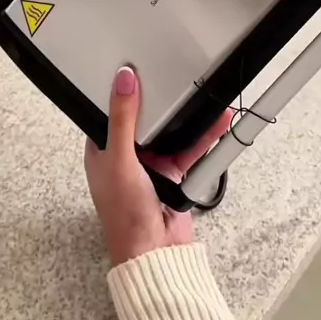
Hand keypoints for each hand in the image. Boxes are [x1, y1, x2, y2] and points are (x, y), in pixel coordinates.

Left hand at [85, 66, 230, 266]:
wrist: (155, 253)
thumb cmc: (125, 214)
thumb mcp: (120, 159)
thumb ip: (124, 118)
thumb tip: (123, 80)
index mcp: (103, 150)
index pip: (110, 110)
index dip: (122, 90)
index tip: (135, 66)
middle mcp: (126, 155)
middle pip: (146, 118)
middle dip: (162, 101)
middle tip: (174, 74)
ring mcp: (152, 165)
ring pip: (171, 132)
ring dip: (188, 118)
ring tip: (203, 97)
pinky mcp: (175, 174)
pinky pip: (191, 149)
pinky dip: (205, 137)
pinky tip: (218, 124)